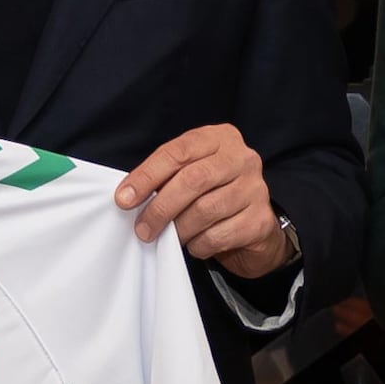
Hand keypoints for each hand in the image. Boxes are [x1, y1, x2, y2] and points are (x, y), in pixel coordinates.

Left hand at [119, 123, 293, 270]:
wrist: (253, 228)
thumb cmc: (214, 196)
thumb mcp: (191, 175)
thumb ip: (167, 177)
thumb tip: (129, 197)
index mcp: (220, 138)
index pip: (178, 152)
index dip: (147, 175)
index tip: (124, 199)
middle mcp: (242, 158)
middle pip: (193, 180)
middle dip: (160, 207)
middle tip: (142, 228)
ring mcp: (256, 189)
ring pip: (205, 210)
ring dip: (178, 229)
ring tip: (169, 238)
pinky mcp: (260, 221)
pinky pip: (218, 235)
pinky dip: (198, 244)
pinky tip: (196, 243)